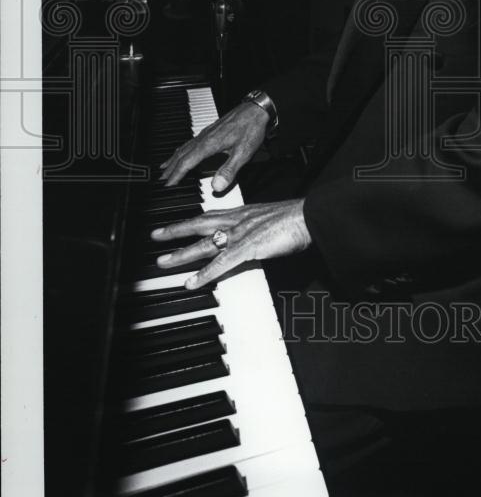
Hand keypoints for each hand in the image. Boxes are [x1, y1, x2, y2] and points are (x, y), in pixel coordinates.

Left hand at [151, 199, 310, 288]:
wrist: (309, 216)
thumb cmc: (295, 219)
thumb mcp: (268, 221)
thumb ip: (254, 230)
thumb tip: (248, 241)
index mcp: (243, 213)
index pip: (210, 215)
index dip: (191, 220)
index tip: (175, 224)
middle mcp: (238, 221)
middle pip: (200, 225)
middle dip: (176, 231)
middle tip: (155, 236)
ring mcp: (241, 234)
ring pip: (205, 245)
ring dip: (182, 254)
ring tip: (162, 262)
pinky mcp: (248, 248)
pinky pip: (221, 263)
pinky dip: (205, 274)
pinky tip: (191, 283)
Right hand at [159, 101, 268, 191]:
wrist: (257, 109)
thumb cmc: (251, 128)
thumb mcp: (243, 152)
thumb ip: (229, 170)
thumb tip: (217, 186)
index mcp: (209, 144)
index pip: (187, 163)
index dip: (176, 175)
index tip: (168, 185)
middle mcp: (204, 137)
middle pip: (182, 155)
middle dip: (171, 169)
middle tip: (161, 180)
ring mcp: (206, 133)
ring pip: (184, 147)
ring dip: (174, 159)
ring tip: (165, 168)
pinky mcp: (210, 130)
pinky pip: (190, 142)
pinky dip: (182, 150)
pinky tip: (183, 151)